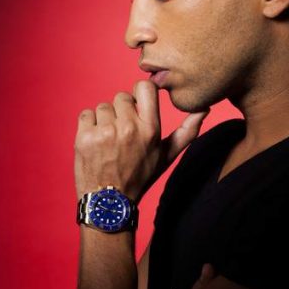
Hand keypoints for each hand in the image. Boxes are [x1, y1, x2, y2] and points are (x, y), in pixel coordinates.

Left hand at [75, 79, 208, 202]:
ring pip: (103, 106)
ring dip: (105, 120)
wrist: (110, 202)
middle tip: (122, 134)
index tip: (137, 104)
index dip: (139, 93)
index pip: (145, 87)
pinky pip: (86, 114)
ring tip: (109, 141)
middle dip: (122, 112)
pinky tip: (95, 142)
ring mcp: (105, 132)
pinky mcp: (84, 137)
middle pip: (121, 97)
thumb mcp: (167, 156)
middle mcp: (128, 127)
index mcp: (150, 129)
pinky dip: (89, 125)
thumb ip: (186, 132)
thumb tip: (204, 109)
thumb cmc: (140, 177)